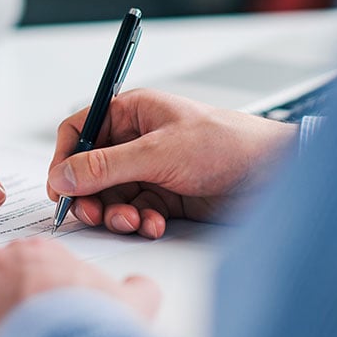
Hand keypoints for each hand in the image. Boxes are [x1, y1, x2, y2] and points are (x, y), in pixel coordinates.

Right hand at [48, 89, 297, 238]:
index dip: (64, 159)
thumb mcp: (159, 153)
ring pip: (110, 196)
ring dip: (116, 213)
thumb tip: (63, 176)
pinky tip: (155, 223)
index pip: (79, 131)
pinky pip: (134, 211)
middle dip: (90, 195)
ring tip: (133, 221)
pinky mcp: (164, 195)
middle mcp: (135, 140)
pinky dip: (140, 221)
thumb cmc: (227, 144)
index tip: (60, 187)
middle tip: (93, 215)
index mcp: (131, 113)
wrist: (276, 174)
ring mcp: (149, 169)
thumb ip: (106, 166)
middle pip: (90, 171)